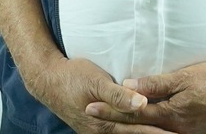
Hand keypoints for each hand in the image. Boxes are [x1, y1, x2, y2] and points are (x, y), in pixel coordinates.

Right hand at [23, 56, 150, 133]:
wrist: (47, 80)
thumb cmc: (73, 76)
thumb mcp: (96, 81)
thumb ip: (118, 95)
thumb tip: (142, 103)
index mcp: (105, 122)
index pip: (138, 130)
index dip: (158, 133)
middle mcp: (102, 131)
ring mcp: (96, 131)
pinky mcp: (93, 127)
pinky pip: (117, 132)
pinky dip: (130, 132)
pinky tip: (139, 129)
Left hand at [93, 60, 205, 132]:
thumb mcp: (186, 76)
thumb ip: (156, 84)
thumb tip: (128, 86)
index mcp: (172, 115)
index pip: (133, 112)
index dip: (111, 110)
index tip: (92, 107)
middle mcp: (176, 130)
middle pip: (138, 128)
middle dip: (114, 123)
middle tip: (91, 117)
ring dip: (129, 130)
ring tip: (110, 127)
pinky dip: (149, 133)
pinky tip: (142, 130)